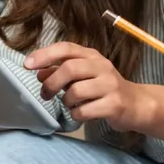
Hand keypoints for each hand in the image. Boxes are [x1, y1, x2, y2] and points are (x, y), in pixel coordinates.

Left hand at [28, 42, 152, 130]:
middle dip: (52, 83)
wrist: (136, 103)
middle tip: (44, 94)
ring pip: (75, 91)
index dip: (44, 55)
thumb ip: (61, 72)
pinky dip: (76, 114)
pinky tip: (81, 113)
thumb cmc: (104, 88)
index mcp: (92, 56)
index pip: (66, 48)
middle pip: (69, 68)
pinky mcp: (114, 104)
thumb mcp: (83, 76)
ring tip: (70, 104)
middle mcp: (102, 66)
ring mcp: (110, 85)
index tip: (27, 65)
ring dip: (66, 101)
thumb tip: (38, 72)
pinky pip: (84, 111)